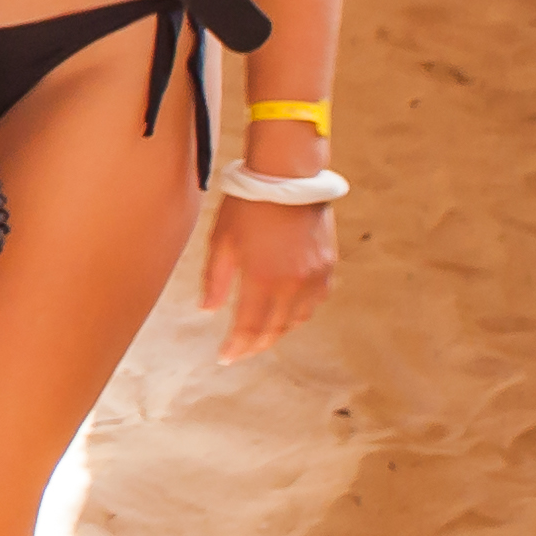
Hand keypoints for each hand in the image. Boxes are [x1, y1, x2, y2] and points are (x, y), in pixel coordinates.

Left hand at [200, 181, 337, 359]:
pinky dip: (300, 313)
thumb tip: (207, 311)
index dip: (237, 346)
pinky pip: (316, 301)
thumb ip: (215, 280)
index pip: (250, 327)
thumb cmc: (247, 206)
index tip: (225, 358)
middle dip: (257, 344)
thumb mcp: (221, 241)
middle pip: (276, 329)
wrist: (288, 178)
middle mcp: (293, 285)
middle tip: (241, 352)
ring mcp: (315, 277)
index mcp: (263, 280)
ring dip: (279, 331)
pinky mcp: (328, 266)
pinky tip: (287, 312)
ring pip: (299, 319)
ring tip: (261, 335)